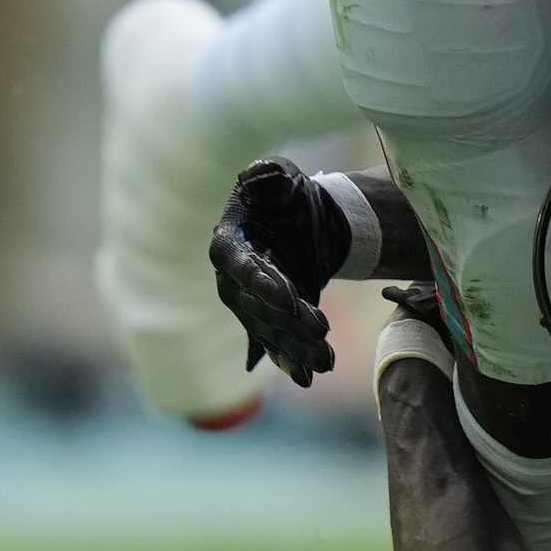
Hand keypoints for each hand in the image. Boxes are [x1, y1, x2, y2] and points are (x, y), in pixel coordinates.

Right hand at [208, 158, 347, 384]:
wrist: (299, 219)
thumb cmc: (282, 193)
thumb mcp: (277, 176)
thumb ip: (269, 175)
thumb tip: (265, 174)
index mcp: (228, 242)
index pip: (239, 266)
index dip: (262, 283)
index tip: (290, 299)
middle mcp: (231, 278)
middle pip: (257, 305)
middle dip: (289, 320)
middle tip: (321, 331)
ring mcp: (247, 302)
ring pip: (269, 330)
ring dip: (295, 347)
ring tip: (323, 362)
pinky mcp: (267, 317)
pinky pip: (275, 342)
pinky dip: (290, 359)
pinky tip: (308, 376)